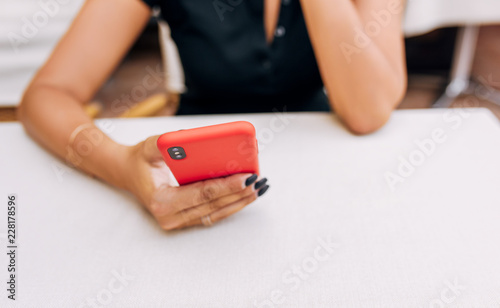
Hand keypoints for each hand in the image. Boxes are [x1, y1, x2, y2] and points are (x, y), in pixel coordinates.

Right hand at [122, 135, 269, 229]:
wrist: (128, 174)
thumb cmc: (140, 160)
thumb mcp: (148, 147)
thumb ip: (164, 143)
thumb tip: (188, 138)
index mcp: (161, 201)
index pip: (202, 194)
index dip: (226, 185)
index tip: (246, 176)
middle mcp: (170, 217)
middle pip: (214, 205)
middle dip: (239, 193)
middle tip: (258, 180)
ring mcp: (179, 221)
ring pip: (217, 213)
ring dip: (240, 201)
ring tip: (259, 188)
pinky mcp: (187, 219)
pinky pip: (214, 213)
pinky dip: (232, 203)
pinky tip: (247, 193)